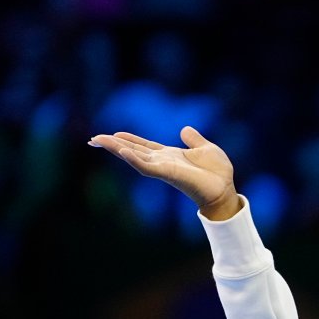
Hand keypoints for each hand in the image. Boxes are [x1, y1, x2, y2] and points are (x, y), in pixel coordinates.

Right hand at [89, 126, 239, 219]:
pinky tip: (122, 152)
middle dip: (113, 144)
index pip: (144, 146)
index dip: (128, 139)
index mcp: (170, 155)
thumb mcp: (206, 148)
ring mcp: (163, 168)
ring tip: (99, 140)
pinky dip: (134, 159)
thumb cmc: (218, 172)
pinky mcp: (167, 174)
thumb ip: (193, 139)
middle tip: (93, 138)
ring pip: (134, 157)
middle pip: (133, 150)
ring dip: (117, 149)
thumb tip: (184, 129)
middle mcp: (162, 162)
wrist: (225, 189)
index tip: (112, 133)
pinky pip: (146, 167)